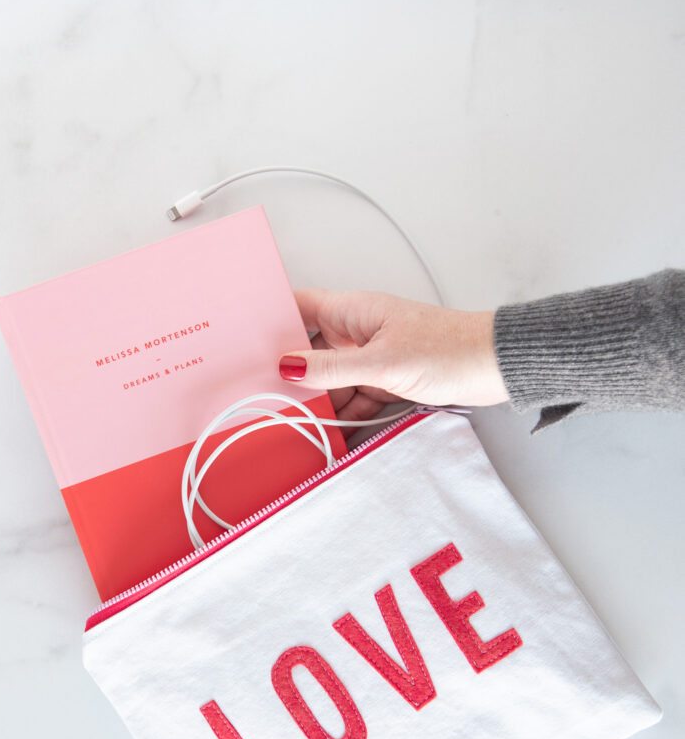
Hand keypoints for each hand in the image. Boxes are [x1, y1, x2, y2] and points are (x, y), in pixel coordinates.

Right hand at [279, 289, 508, 433]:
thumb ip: (332, 368)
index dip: (270, 318)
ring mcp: (371, 359)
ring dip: (318, 401)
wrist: (495, 369)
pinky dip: (343, 415)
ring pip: (330, 380)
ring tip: (294, 423)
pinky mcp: (386, 382)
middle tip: (263, 394)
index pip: (299, 306)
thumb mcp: (382, 363)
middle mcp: (357, 332)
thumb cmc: (449, 350)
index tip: (242, 341)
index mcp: (353, 311)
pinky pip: (353, 399)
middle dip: (290, 373)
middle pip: (309, 351)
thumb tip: (287, 367)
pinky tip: (329, 432)